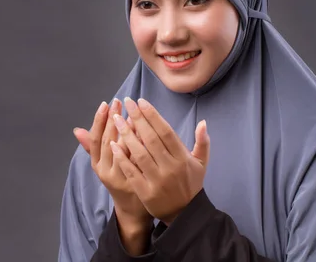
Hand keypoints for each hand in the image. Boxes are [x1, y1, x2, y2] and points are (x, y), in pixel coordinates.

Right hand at [73, 99, 151, 222]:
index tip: (105, 104)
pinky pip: (140, 159)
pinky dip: (142, 143)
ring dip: (127, 129)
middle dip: (113, 119)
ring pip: (124, 150)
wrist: (134, 208)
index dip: (99, 121)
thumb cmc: (119, 179)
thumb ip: (93, 147)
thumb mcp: (103, 165)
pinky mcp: (138, 182)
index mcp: (97, 166)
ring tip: (132, 112)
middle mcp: (107, 172)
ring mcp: (122, 178)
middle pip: (108, 141)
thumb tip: (77, 130)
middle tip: (119, 102)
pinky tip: (146, 129)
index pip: (95, 139)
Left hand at [110, 97, 209, 225]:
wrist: (184, 214)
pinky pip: (131, 171)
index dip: (152, 115)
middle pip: (150, 139)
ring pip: (139, 153)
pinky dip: (122, 157)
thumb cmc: (190, 184)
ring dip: (126, 134)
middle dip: (137, 118)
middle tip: (126, 102)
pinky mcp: (145, 192)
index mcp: (182, 158)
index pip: (165, 132)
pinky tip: (112, 144)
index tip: (141, 101)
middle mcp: (170, 167)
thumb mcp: (201, 163)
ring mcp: (157, 180)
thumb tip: (202, 122)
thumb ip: (202, 142)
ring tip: (116, 119)